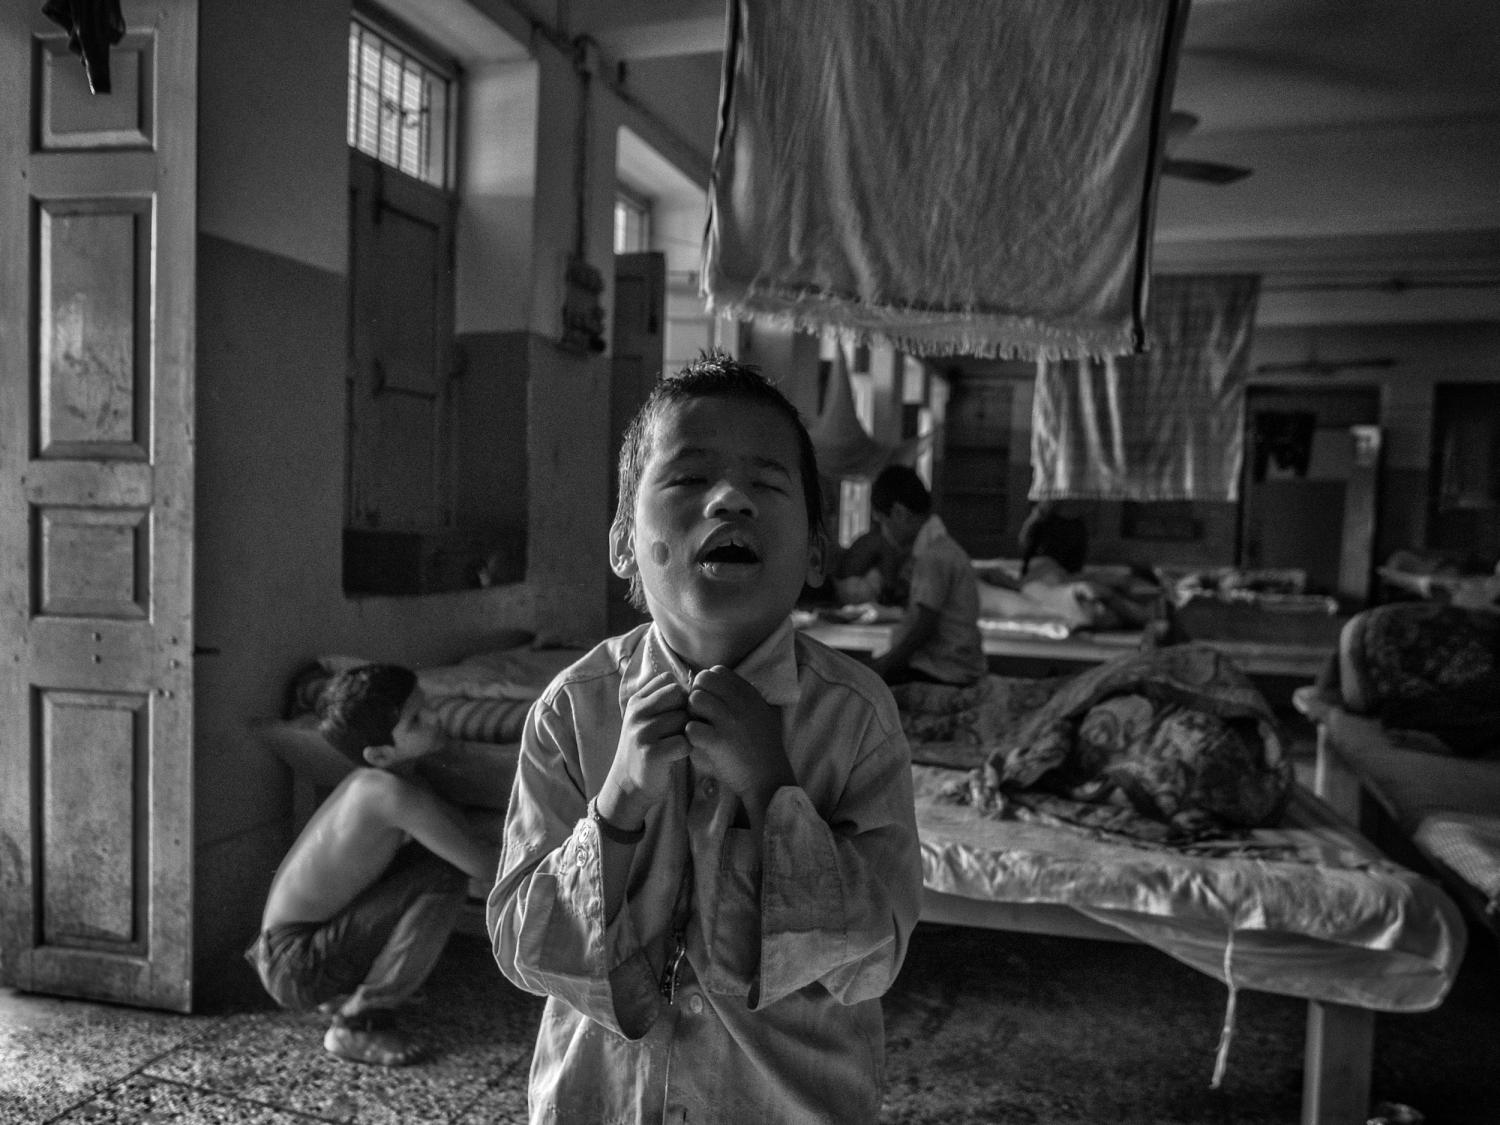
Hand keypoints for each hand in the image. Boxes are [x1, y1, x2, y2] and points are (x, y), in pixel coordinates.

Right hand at [597, 671, 690, 829]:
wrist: (629, 784)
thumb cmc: (646, 747)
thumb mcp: (645, 718)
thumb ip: (662, 699)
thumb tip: (693, 681)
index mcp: (636, 701)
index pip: (668, 680)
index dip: (680, 693)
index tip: (677, 710)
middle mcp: (636, 714)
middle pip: (679, 696)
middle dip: (686, 710)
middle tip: (681, 728)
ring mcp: (642, 733)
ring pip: (683, 719)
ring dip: (688, 731)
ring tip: (678, 742)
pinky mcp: (651, 754)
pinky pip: (684, 742)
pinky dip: (687, 749)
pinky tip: (678, 755)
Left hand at [685, 666, 794, 826]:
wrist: (769, 778)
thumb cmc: (763, 747)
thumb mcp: (761, 712)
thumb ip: (743, 696)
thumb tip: (719, 678)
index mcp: (750, 694)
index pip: (717, 671)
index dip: (709, 684)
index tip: (712, 701)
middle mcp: (740, 703)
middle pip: (703, 680)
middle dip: (697, 695)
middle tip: (701, 714)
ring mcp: (730, 722)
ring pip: (695, 700)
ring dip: (692, 714)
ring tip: (700, 727)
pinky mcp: (718, 743)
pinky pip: (691, 728)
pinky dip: (691, 736)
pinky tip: (700, 743)